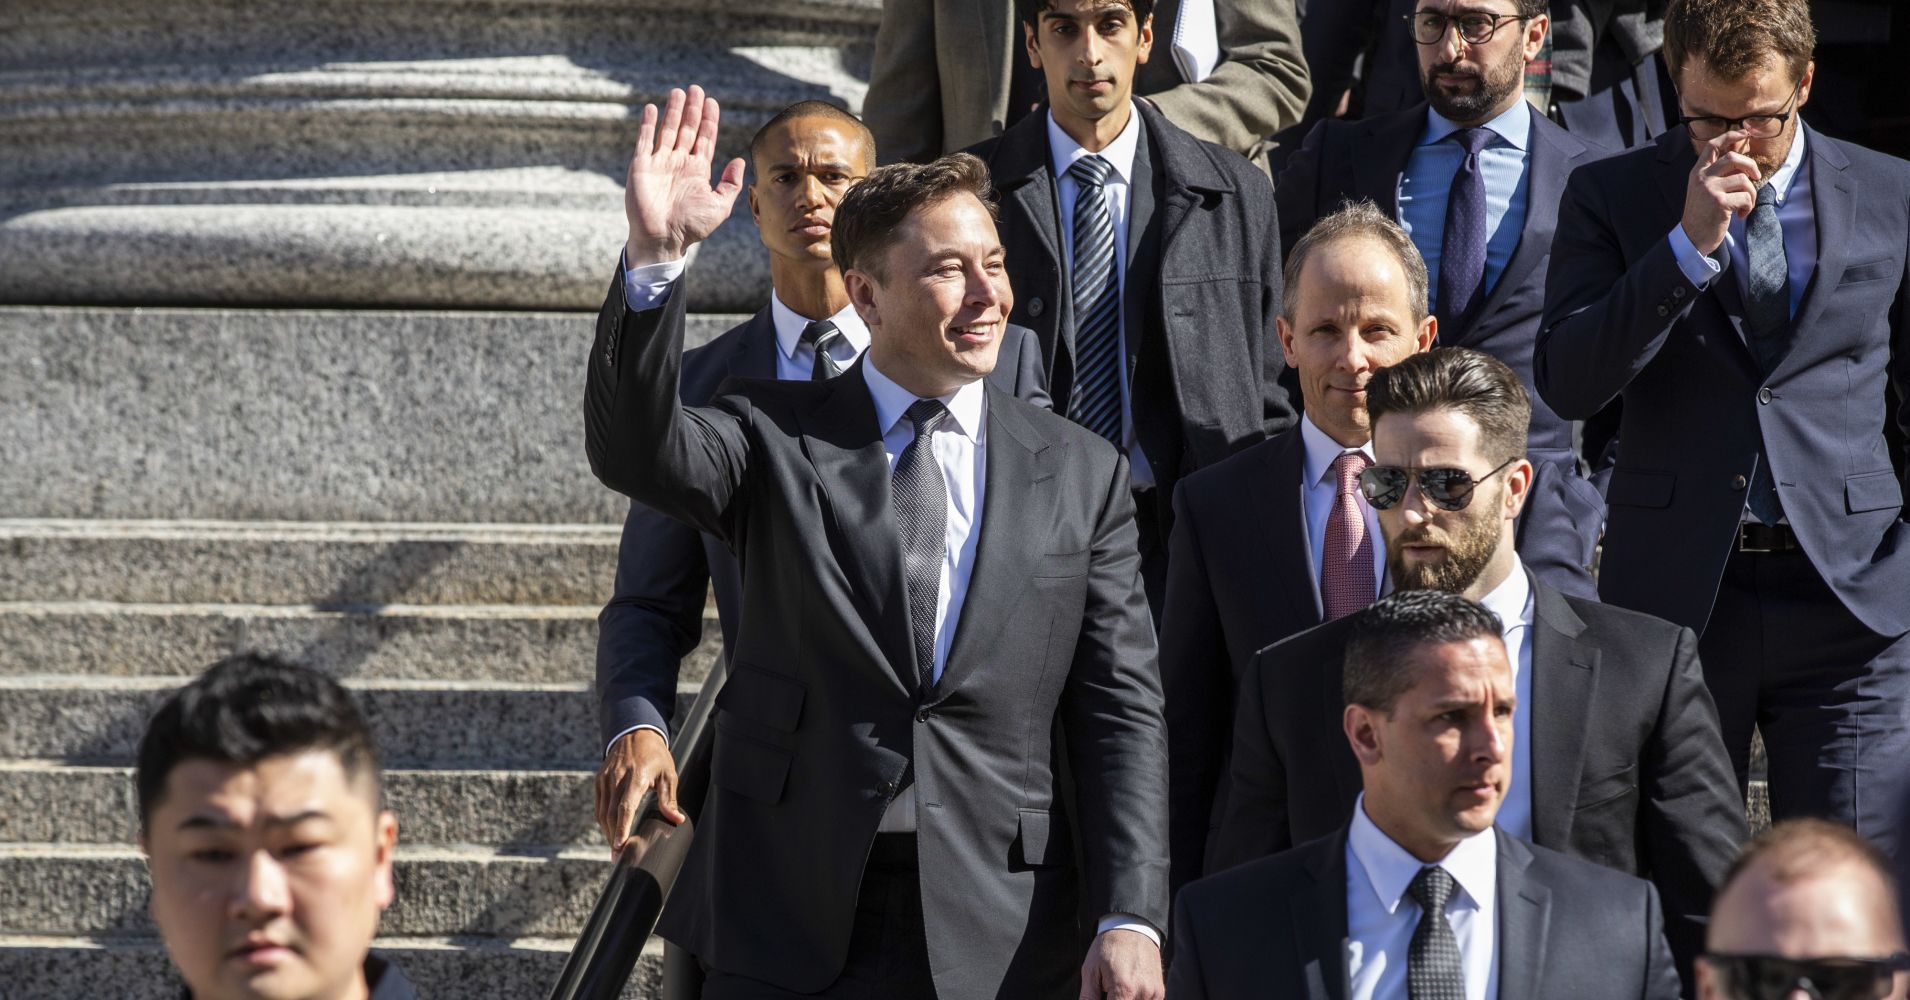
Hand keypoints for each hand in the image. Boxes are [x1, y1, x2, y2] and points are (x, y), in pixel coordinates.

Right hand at [595, 728, 683, 853]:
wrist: (635, 733)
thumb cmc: (655, 755)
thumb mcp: (668, 774)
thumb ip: (669, 799)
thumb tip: (676, 820)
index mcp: (637, 777)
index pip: (626, 806)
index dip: (622, 827)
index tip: (619, 845)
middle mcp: (617, 778)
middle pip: (611, 814)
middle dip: (613, 838)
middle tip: (618, 857)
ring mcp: (605, 779)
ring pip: (602, 812)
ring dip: (607, 832)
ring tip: (615, 849)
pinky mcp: (599, 780)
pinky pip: (599, 805)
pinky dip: (603, 820)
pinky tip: (611, 831)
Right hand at [624, 84, 746, 267]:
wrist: (663, 239)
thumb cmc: (692, 226)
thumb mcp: (720, 205)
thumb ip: (731, 184)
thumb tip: (740, 161)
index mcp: (697, 170)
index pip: (705, 139)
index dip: (709, 120)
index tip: (712, 102)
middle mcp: (679, 163)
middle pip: (687, 129)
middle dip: (692, 109)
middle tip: (696, 89)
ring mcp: (660, 163)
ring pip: (668, 130)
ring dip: (673, 111)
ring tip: (678, 92)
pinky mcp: (641, 166)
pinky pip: (645, 140)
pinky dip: (648, 124)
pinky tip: (653, 108)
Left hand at [1079, 928, 1163, 999]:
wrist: (1132, 926)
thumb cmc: (1109, 946)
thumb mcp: (1091, 970)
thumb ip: (1088, 996)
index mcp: (1124, 989)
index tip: (1103, 996)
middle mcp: (1143, 993)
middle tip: (1108, 990)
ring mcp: (1154, 993)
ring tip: (1118, 988)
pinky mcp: (1160, 992)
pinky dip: (1135, 999)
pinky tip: (1128, 991)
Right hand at [1681, 130, 1760, 254]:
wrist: (1692, 238)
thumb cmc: (1701, 214)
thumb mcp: (1702, 190)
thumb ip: (1715, 175)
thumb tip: (1742, 164)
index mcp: (1697, 172)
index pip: (1712, 146)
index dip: (1730, 135)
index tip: (1745, 133)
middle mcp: (1702, 178)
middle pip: (1733, 158)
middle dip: (1751, 166)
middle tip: (1756, 177)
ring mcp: (1710, 189)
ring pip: (1743, 180)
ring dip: (1751, 193)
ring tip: (1745, 205)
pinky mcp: (1719, 203)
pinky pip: (1746, 197)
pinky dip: (1748, 207)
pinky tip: (1740, 214)